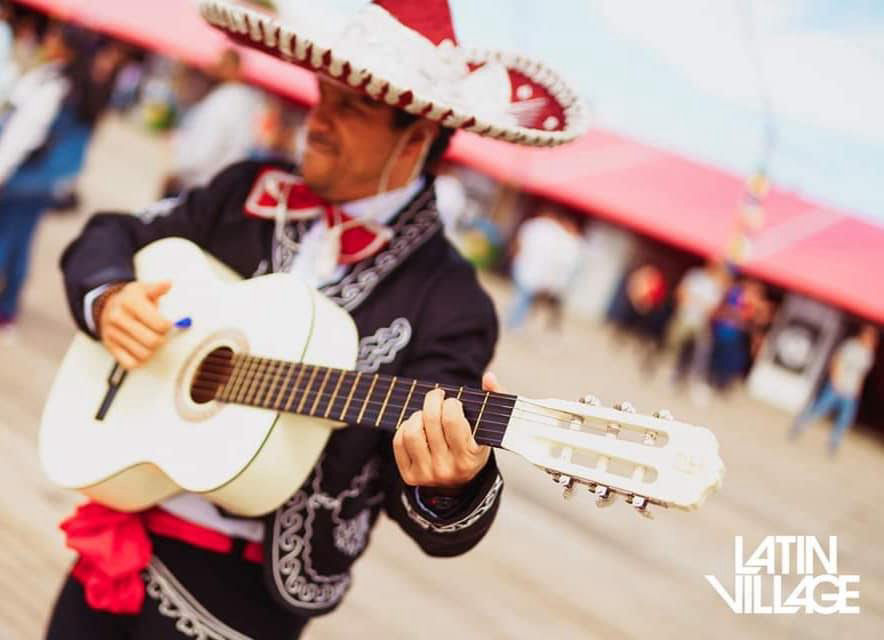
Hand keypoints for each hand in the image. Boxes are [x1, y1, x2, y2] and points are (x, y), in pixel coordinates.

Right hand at [97, 281, 171, 369]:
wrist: (106, 307)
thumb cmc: (130, 300)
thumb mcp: (142, 289)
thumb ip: (157, 288)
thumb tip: (168, 284)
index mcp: (130, 302)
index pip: (160, 325)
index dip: (167, 326)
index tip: (165, 323)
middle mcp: (118, 318)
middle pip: (153, 341)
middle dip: (161, 339)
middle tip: (159, 333)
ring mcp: (113, 334)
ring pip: (144, 354)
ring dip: (152, 350)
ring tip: (149, 340)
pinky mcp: (110, 347)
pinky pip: (130, 363)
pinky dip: (139, 360)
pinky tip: (140, 349)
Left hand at [393, 372, 504, 487]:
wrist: (460, 482)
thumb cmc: (474, 447)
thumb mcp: (489, 427)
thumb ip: (495, 398)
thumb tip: (489, 376)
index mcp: (469, 457)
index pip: (452, 420)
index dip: (451, 403)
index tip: (453, 402)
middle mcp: (447, 468)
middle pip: (431, 421)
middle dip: (433, 400)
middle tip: (437, 396)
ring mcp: (427, 474)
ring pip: (412, 432)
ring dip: (417, 415)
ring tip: (426, 414)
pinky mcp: (410, 476)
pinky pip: (399, 442)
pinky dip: (406, 428)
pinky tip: (417, 427)